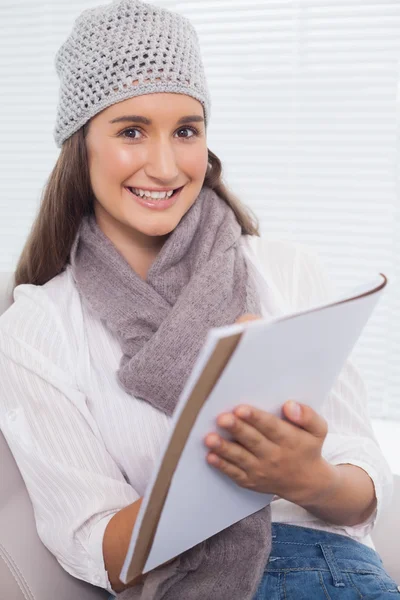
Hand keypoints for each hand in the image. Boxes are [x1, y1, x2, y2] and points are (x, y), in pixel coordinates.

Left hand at [204, 401, 336, 507]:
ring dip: (224, 448)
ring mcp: (261, 470)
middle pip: (253, 441)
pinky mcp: (251, 480)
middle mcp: (274, 456)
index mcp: (290, 440)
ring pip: (240, 458)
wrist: (307, 483)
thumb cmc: (308, 448)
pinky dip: (222, 466)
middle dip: (237, 429)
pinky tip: (210, 457)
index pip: (271, 427)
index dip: (256, 418)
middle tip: (222, 418)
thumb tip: (289, 405)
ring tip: (210, 438)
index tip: (241, 409)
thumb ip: (307, 415)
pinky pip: (235, 474)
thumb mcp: (318, 430)